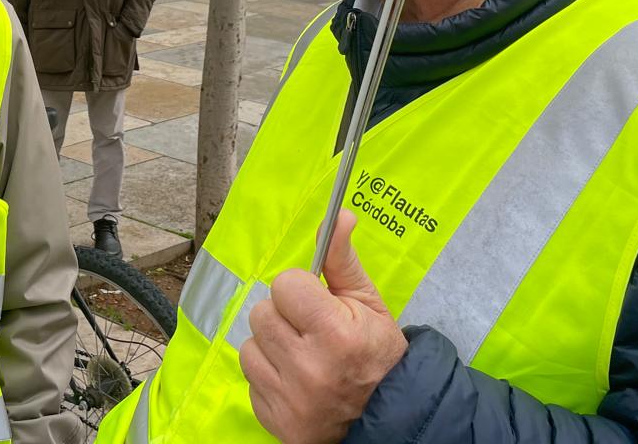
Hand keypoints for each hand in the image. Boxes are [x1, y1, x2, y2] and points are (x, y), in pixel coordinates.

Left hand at [239, 211, 407, 443]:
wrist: (387, 416)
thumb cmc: (377, 354)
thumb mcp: (367, 303)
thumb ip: (342, 259)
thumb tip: (338, 215)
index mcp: (335, 335)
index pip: (284, 285)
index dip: (301, 291)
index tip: (318, 305)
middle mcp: (309, 370)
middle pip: (262, 313)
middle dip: (285, 317)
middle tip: (311, 331)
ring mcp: (290, 400)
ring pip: (250, 346)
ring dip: (272, 347)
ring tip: (302, 356)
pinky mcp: (275, 422)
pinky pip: (251, 379)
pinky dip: (269, 377)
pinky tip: (294, 380)